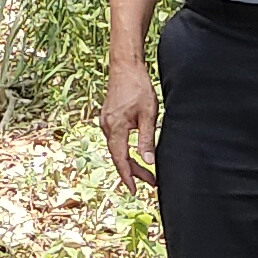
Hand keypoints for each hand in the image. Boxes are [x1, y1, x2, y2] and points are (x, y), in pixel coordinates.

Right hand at [100, 57, 158, 186]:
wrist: (125, 66)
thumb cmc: (138, 87)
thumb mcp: (148, 114)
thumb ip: (146, 138)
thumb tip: (148, 162)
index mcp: (116, 127)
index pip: (120, 159)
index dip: (128, 176)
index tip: (134, 190)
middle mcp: (107, 126)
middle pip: (118, 156)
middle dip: (134, 171)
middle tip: (151, 181)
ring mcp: (105, 121)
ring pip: (116, 148)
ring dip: (129, 161)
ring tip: (146, 171)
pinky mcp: (107, 117)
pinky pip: (115, 139)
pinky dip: (124, 149)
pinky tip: (134, 152)